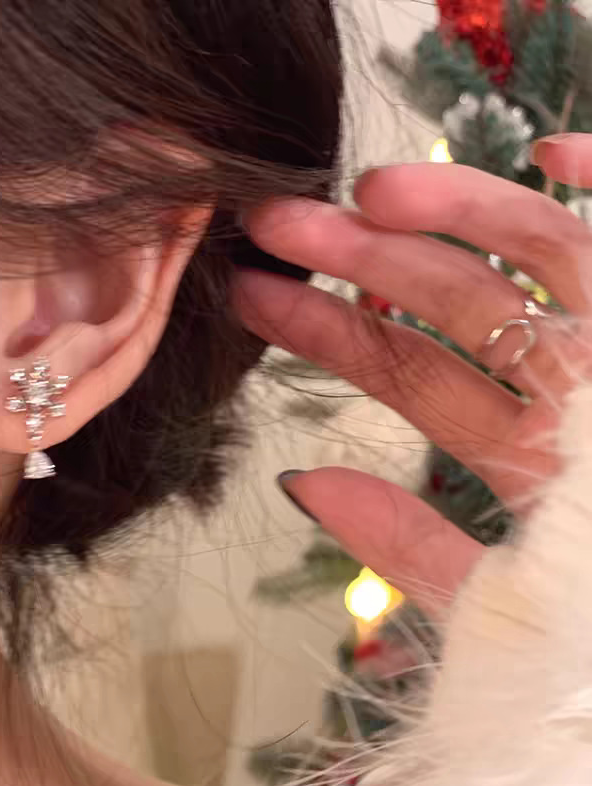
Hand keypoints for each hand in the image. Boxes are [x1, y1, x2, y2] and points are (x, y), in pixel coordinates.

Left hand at [234, 133, 591, 613]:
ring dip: (456, 213)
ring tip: (368, 189)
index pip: (413, 373)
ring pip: (538, 258)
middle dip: (365, 259)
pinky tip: (556, 150)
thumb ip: (403, 542)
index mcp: (530, 451)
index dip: (332, 332)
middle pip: (456, 306)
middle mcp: (580, 394)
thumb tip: (298, 481)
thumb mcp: (495, 604)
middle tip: (274, 223)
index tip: (258, 298)